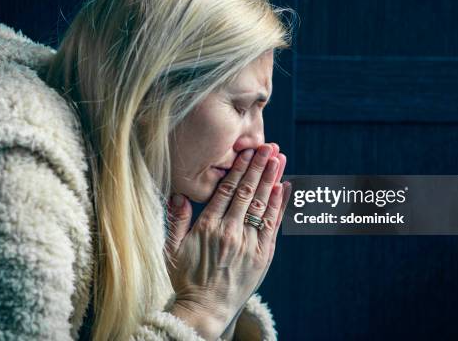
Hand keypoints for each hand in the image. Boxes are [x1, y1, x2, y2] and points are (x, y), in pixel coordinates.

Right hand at [164, 143, 289, 339]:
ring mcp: (249, 243)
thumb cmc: (186, 279)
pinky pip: (273, 224)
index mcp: (208, 227)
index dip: (239, 168)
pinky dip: (280, 205)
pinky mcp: (263, 255)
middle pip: (247, 192)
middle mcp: (231, 232)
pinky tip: (285, 187)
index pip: (226, 189)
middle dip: (259, 166)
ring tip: (279, 158)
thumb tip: (179, 194)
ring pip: (262, 204)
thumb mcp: (172, 249)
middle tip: (269, 146)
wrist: (205, 310)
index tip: (246, 151)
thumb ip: (176, 220)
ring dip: (272, 179)